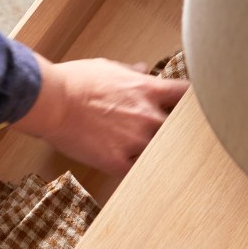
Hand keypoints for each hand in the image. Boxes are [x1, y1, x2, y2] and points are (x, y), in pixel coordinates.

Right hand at [12, 54, 189, 176]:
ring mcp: (136, 141)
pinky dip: (141, 176)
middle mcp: (149, 116)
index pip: (189, 96)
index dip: (195, 104)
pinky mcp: (118, 162)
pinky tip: (141, 180)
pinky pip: (140, 175)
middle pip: (184, 130)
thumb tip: (142, 68)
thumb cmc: (75, 81)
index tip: (194, 109)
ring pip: (164, 155)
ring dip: (161, 157)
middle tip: (179, 141)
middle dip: (180, 135)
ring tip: (165, 166)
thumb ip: (130, 72)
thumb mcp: (107, 68)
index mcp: (149, 90)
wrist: (52, 101)